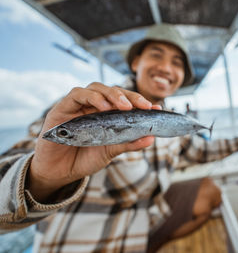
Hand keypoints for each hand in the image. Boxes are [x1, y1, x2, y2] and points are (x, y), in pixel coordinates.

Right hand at [29, 82, 159, 202]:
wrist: (59, 173)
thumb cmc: (84, 159)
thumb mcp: (110, 152)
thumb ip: (128, 143)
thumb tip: (151, 138)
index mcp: (107, 114)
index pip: (125, 101)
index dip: (140, 102)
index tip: (155, 108)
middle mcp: (93, 106)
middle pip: (113, 91)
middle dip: (130, 96)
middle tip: (143, 106)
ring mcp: (78, 105)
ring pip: (97, 88)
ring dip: (113, 95)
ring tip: (125, 107)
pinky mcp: (63, 107)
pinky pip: (77, 94)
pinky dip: (92, 97)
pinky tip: (102, 107)